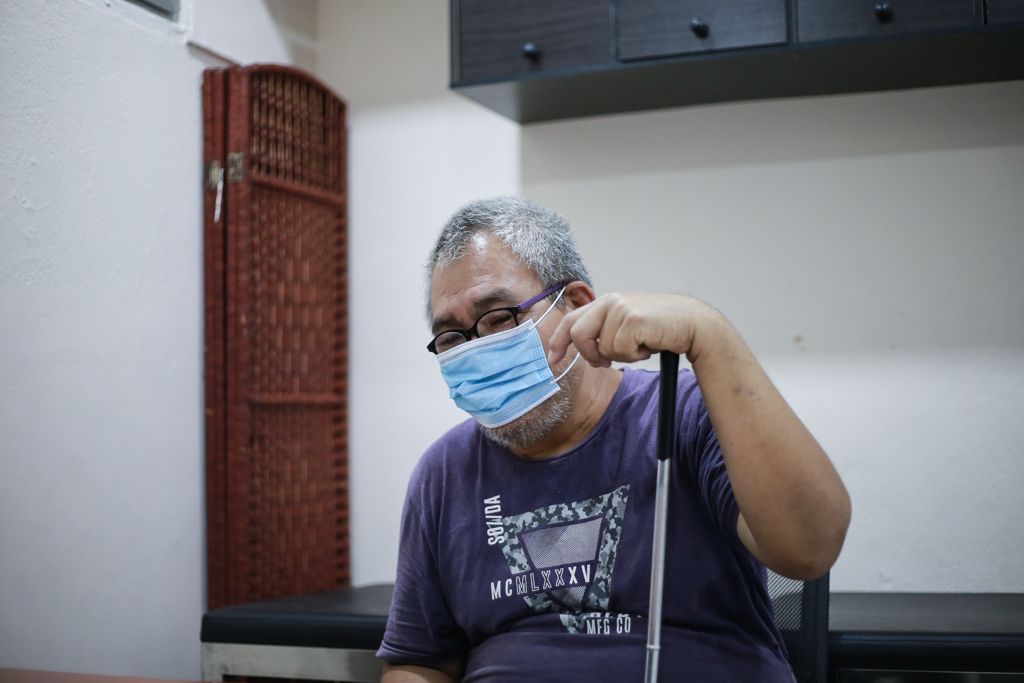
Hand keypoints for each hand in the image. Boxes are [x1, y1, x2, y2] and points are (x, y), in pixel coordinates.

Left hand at [547, 292, 719, 367]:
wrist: (692, 324)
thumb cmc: (660, 329)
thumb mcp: (627, 326)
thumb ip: (605, 330)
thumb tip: (585, 350)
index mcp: (606, 303)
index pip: (571, 320)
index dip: (558, 341)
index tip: (553, 359)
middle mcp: (610, 301)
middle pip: (579, 335)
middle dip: (590, 355)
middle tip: (606, 363)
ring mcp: (621, 308)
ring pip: (603, 348)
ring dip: (622, 355)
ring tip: (641, 345)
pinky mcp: (633, 319)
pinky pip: (620, 350)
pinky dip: (634, 355)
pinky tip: (649, 345)